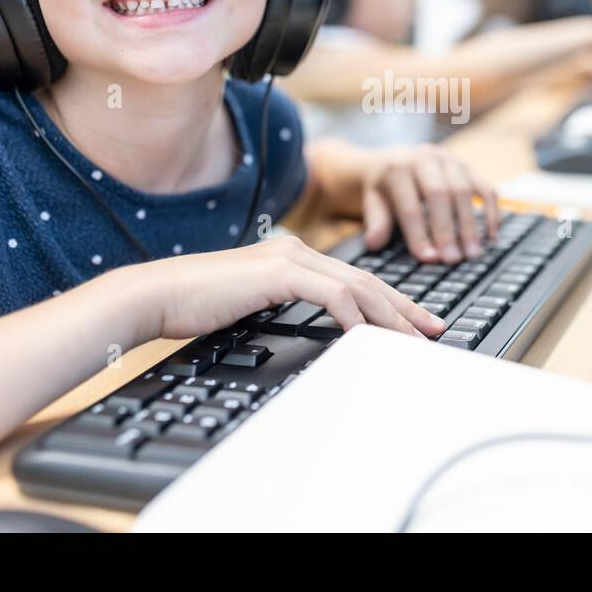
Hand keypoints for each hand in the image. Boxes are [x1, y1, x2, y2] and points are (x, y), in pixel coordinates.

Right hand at [139, 236, 443, 340]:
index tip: (415, 323)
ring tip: (414, 340)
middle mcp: (297, 250)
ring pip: (358, 287)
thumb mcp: (252, 306)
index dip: (390, 302)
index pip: (355, 279)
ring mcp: (290, 258)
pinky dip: (355, 317)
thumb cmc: (197, 305)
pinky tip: (369, 337)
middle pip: (368, 280)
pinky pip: (333, 295)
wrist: (158, 294)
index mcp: (293, 256)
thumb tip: (319, 330)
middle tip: (434, 331)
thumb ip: (285, 307)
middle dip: (405, 308)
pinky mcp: (279, 272)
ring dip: (391, 317)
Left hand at [359, 144, 500, 263]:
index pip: (409, 205)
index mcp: (397, 168)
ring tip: (473, 253)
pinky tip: (491, 236)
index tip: (428, 258)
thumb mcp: (372, 202)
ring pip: (465, 189)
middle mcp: (425, 158)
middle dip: (448, 229)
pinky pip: (485, 187)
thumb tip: (374, 243)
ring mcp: (449, 159)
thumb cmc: (383, 188)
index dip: (419, 233)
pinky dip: (492, 211)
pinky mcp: (467, 166)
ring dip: (471, 224)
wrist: (392, 159)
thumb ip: (376, 221)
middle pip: (440, 194)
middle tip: (453, 259)